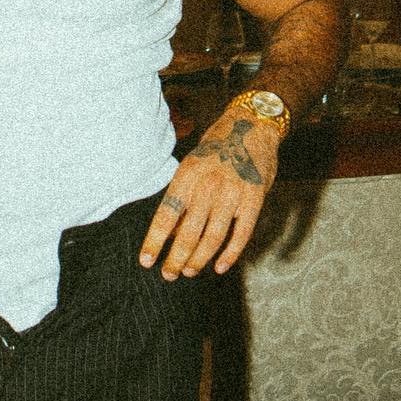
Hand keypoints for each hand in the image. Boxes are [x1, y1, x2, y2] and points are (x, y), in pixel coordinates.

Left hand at [139, 109, 280, 279]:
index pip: (166, 214)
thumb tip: (171, 232)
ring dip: (199, 259)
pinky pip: (241, 234)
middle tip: (169, 274)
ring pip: (213, 237)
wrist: (252, 125)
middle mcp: (208, 184)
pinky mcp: (254, 200)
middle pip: (189, 232)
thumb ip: (184, 196)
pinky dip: (230, 254)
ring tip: (189, 272)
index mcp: (188, 174)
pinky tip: (219, 267)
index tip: (146, 261)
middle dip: (176, 258)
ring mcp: (233, 193)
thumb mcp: (193, 166)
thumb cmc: (216, 150)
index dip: (155, 240)